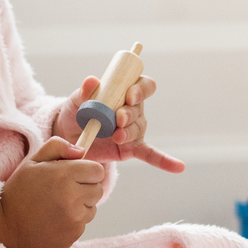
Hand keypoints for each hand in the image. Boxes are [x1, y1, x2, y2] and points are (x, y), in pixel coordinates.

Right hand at [0, 137, 104, 247]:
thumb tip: (81, 150)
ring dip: (81, 206)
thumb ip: (58, 147)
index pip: (98, 171)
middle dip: (85, 188)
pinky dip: (73, 222)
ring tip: (58, 206)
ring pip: (92, 208)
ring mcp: (74, 219)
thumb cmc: (20, 190)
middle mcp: (72, 197)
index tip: (76, 175)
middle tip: (65, 190)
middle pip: (98, 190)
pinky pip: (83, 224)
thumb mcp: (33, 161)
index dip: (88, 171)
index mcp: (64, 175)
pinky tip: (55, 220)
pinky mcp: (73, 235)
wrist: (6, 225)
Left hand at [56, 75, 184, 173]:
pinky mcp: (131, 149)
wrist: (69, 137)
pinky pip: (151, 154)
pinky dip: (165, 161)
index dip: (140, 89)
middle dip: (129, 114)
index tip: (129, 95)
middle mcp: (134, 110)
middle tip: (118, 118)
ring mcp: (134, 130)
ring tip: (117, 136)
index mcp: (125, 92)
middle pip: (139, 110)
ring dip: (129, 132)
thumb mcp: (76, 100)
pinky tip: (178, 167)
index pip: (144, 86)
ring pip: (139, 129)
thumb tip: (91, 81)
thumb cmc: (76, 112)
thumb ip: (84, 91)